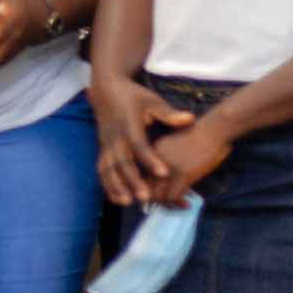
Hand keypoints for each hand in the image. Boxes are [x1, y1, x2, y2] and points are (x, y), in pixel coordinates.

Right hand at [89, 76, 195, 204]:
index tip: (164, 173)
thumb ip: (169, 113)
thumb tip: (189, 119)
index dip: (151, 160)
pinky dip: (107, 186)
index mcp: (129, 126)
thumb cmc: (134, 97)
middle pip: (123, 162)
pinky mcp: (102, 150)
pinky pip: (102, 170)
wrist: (107, 91)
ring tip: (130, 202)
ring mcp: (106, 145)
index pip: (140, 146)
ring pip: (109, 170)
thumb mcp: (152, 101)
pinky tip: (118, 199)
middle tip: (146, 197)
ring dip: (118, 187)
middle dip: (134, 181)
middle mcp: (115, 138)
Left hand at [148, 114, 232, 204]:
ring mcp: (167, 167)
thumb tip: (172, 180)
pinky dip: (179, 204)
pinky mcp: (181, 174)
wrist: (217, 127)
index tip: (164, 194)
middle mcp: (156, 160)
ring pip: (158, 196)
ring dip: (168, 205)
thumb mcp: (180, 144)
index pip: (145, 177)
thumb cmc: (205, 133)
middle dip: (159, 200)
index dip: (153, 189)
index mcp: (154, 151)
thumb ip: (171, 159)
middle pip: (147, 188)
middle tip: (171, 204)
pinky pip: (173, 197)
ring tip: (181, 204)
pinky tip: (187, 204)